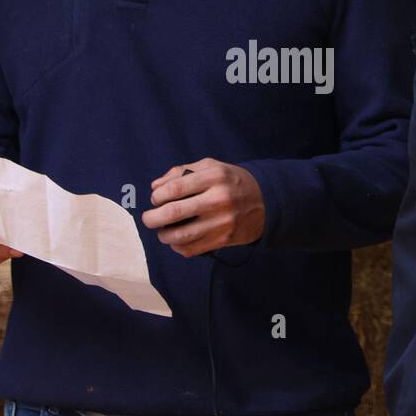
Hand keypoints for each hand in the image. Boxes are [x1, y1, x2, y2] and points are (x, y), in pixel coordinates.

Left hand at [141, 158, 264, 256]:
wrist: (266, 201)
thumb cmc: (232, 181)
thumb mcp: (211, 167)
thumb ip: (181, 172)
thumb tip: (154, 187)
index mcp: (214, 177)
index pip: (174, 188)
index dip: (157, 196)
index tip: (155, 199)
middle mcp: (218, 199)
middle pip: (173, 213)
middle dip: (153, 218)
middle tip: (149, 219)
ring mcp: (222, 222)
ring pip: (181, 235)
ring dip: (164, 236)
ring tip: (162, 232)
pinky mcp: (224, 240)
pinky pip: (192, 249)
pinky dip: (178, 247)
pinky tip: (177, 241)